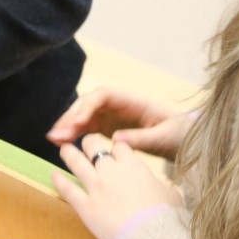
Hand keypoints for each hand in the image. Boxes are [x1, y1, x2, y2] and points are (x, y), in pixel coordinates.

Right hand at [47, 87, 192, 159]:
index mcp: (133, 101)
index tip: (77, 121)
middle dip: (72, 115)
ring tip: (53, 139)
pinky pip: (86, 127)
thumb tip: (116, 139)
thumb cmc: (179, 134)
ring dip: (68, 125)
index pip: (103, 95)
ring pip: (83, 114)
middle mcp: (118, 105)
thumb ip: (141, 139)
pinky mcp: (107, 127)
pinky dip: (73, 134)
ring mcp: (111, 115)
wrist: (185, 139)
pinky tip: (61, 143)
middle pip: (88, 103)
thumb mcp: (164, 138)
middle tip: (58, 133)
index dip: (88, 105)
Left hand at [53, 136, 181, 238]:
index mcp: (133, 166)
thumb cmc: (165, 218)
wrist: (151, 238)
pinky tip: (54, 175)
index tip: (114, 150)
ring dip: (69, 154)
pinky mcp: (85, 205)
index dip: (116, 147)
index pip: (120, 146)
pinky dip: (59, 181)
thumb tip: (174, 191)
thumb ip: (168, 189)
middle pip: (93, 147)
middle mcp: (111, 171)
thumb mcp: (173, 198)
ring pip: (76, 162)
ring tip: (64, 150)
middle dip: (88, 143)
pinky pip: (67, 189)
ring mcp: (96, 187)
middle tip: (86, 144)